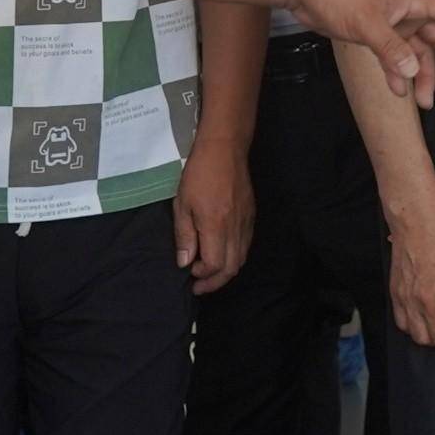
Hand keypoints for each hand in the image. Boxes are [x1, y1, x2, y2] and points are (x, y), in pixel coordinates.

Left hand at [175, 148, 254, 296]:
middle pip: (232, 267)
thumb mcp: (182, 204)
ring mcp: (246, 222)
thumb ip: (184, 236)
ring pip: (242, 258)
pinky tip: (222, 253)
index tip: (189, 273)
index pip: (215, 264)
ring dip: (226, 271)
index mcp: (216, 226)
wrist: (225, 149)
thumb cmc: (198, 174)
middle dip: (215, 282)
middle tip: (199, 286)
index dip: (202, 275)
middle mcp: (235, 228)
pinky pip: (246, 245)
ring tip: (210, 274)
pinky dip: (235, 256)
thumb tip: (185, 263)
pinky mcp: (251, 215)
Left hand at [295, 0, 434, 106]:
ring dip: (424, 76)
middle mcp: (409, 10)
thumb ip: (391, 51)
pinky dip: (400, 73)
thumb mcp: (367, 23)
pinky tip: (398, 91)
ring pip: (419, 52)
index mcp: (415, 0)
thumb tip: (415, 74)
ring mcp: (393, 22)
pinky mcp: (376, 32)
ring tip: (423, 102)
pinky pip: (397, 56)